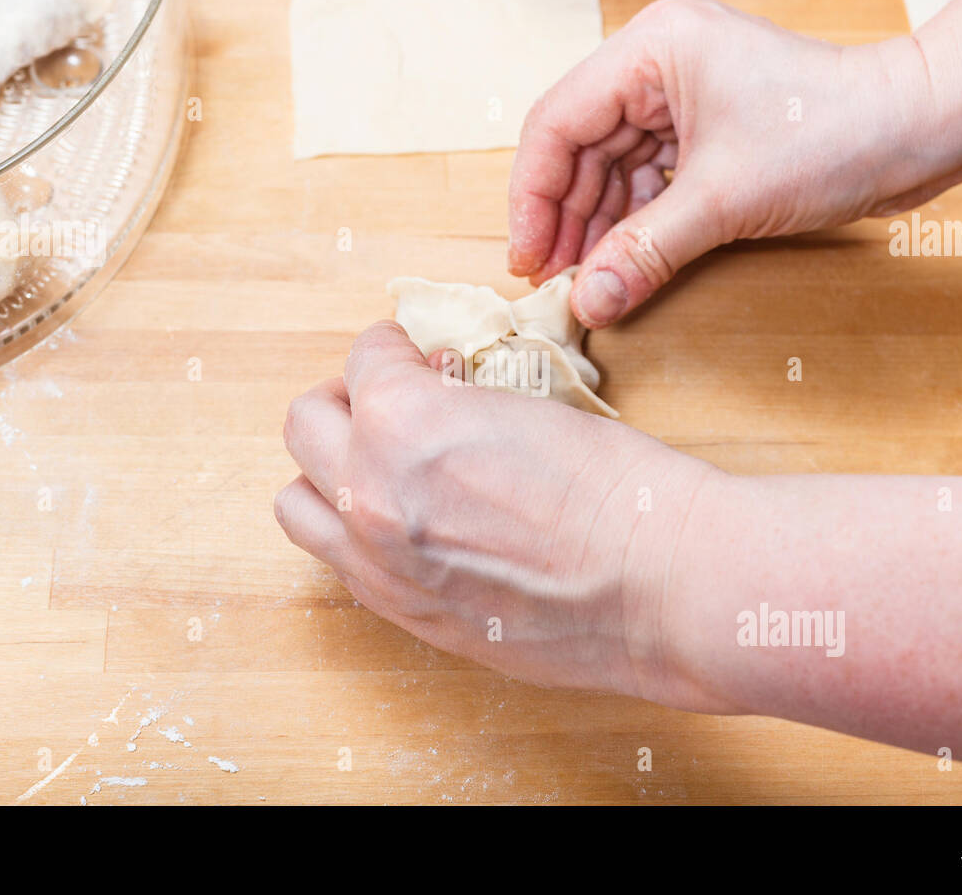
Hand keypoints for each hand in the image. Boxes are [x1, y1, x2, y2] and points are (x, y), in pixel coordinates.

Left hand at [275, 321, 735, 708]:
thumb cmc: (619, 490)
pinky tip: (406, 522)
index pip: (364, 358)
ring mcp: (378, 563)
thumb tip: (441, 401)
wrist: (663, 585)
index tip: (417, 356)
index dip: (396, 348)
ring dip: (329, 471)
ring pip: (298, 503)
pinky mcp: (404, 613)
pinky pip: (341, 563)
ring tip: (381, 467)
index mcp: (402, 422)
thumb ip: (456, 405)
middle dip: (347, 402)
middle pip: (306, 423)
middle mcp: (370, 492)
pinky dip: (355, 533)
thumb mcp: (528, 406)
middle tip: (391, 403)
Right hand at [508, 0, 931, 326]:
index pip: (557, 122)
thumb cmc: (835, 135)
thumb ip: (645, 252)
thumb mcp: (723, 201)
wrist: (918, 130)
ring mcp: (682, 95)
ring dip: (598, 225)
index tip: (528, 258)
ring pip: (610, 165)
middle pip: (578, 146)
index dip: (533, 197)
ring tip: (587, 281)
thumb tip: (588, 303)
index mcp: (651, 50)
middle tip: (555, 282)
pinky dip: (634, 220)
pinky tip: (622, 261)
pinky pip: (648, 176)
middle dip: (565, 217)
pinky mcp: (706, 127)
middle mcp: (657, 63)